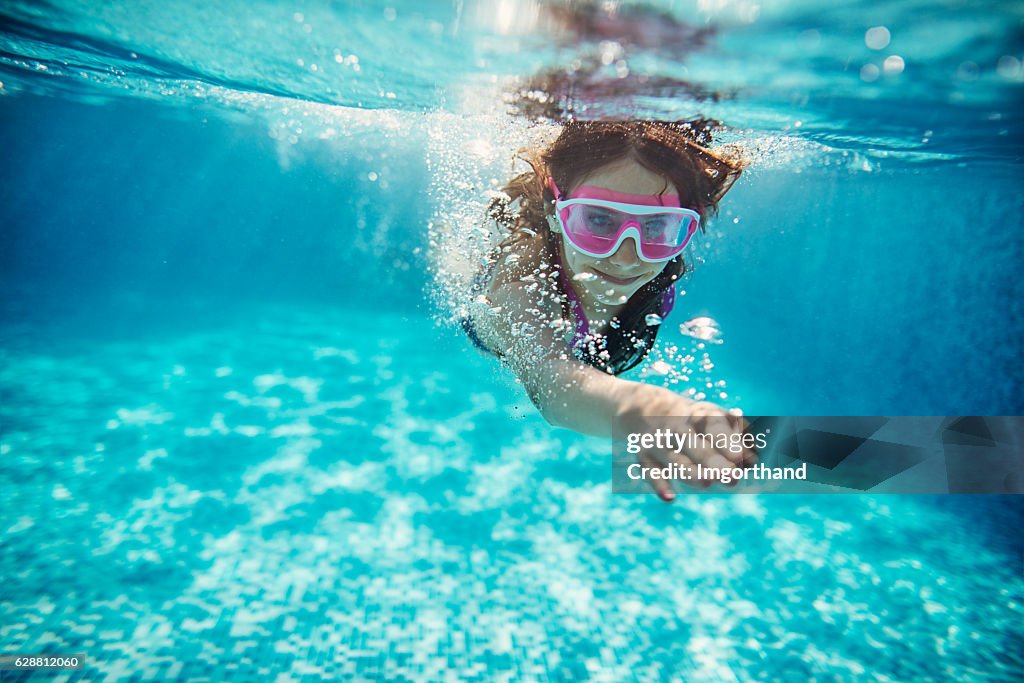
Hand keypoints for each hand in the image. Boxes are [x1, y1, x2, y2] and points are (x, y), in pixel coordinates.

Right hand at [617, 385, 757, 501]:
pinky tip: (669, 498)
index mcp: (700, 416)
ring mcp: (659, 442)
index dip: (727, 443)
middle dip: (713, 461)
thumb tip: (754, 461)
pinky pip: (650, 470)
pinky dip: (658, 483)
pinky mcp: (644, 456)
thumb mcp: (713, 418)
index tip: (742, 459)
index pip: (714, 429)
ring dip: (689, 471)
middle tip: (733, 478)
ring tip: (707, 483)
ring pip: (674, 459)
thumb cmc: (693, 419)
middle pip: (696, 445)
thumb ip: (736, 438)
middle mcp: (678, 428)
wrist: (642, 406)